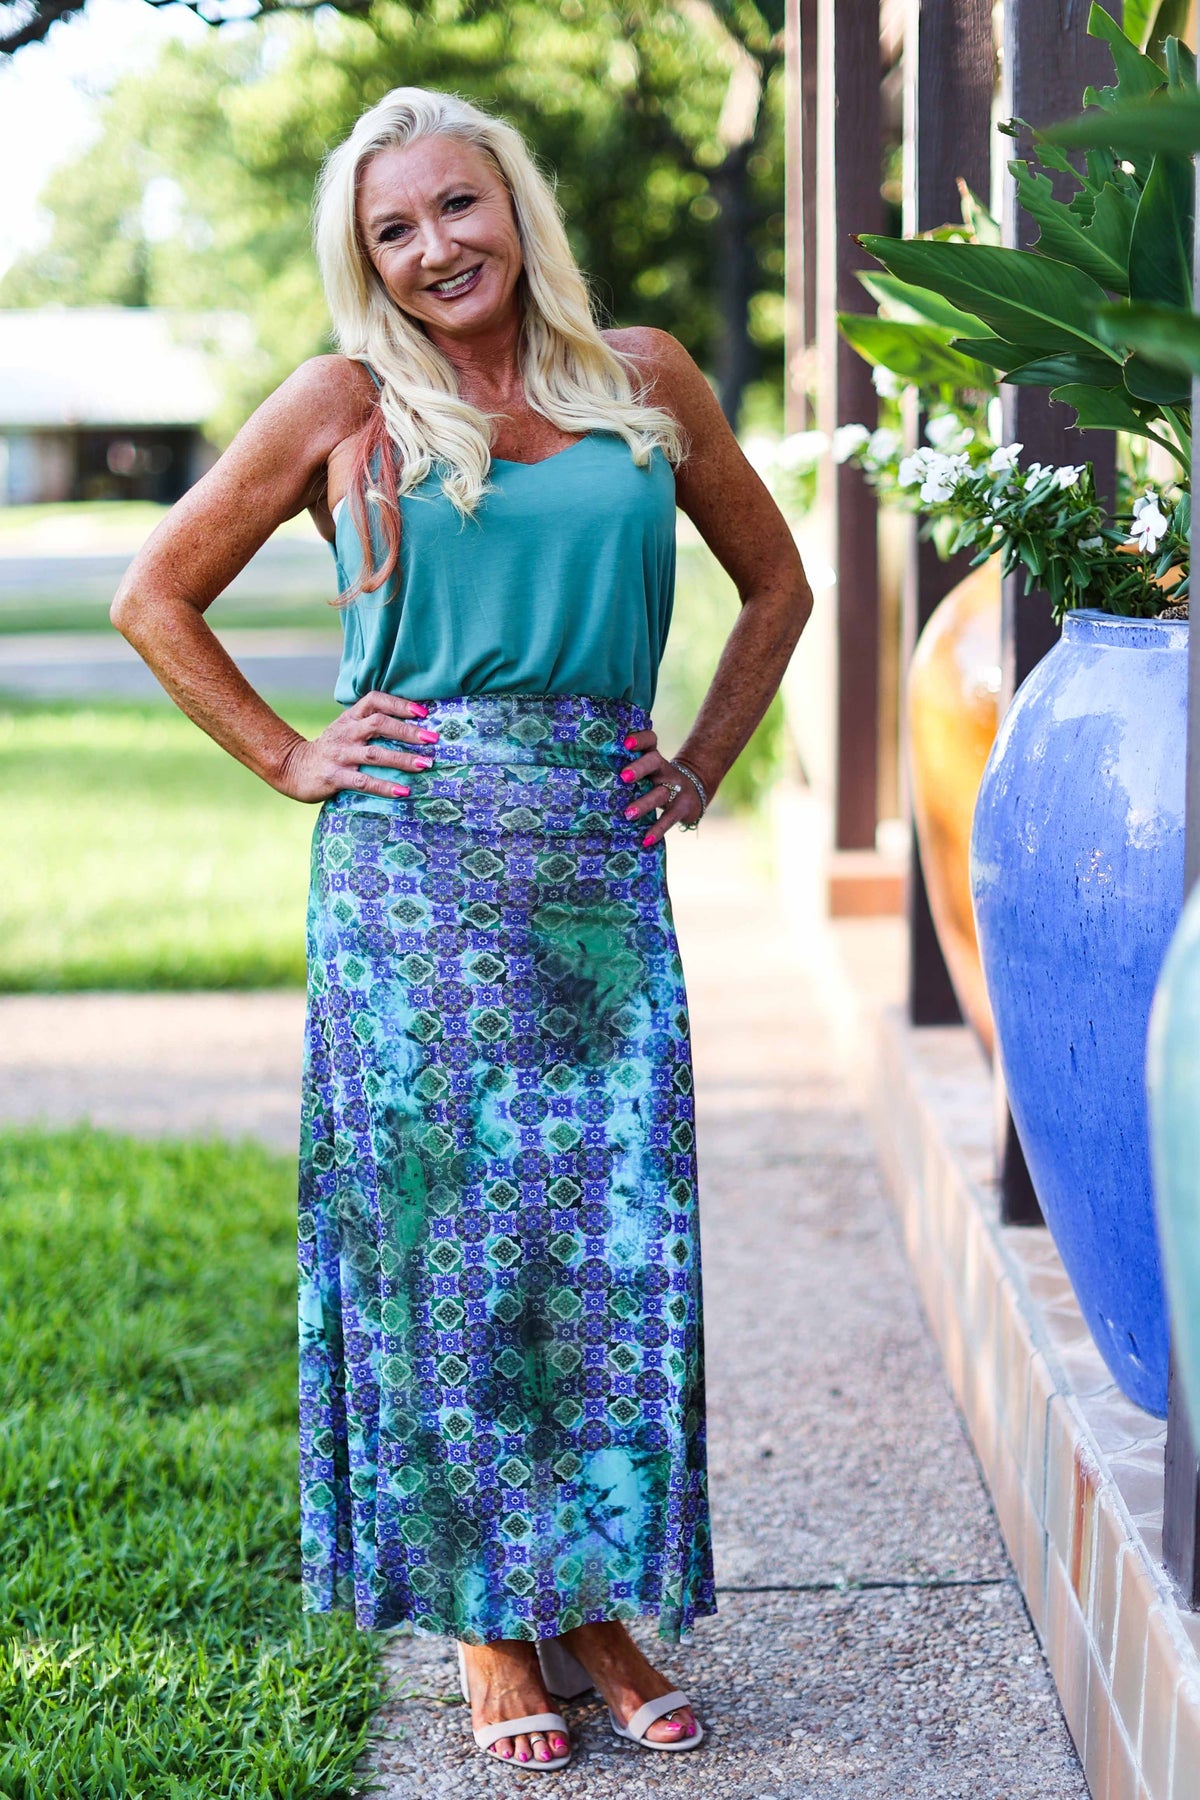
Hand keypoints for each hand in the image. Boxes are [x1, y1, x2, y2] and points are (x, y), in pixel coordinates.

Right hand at [276, 690, 436, 802]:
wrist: (291, 768)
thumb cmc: (329, 750)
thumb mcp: (345, 729)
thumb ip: (368, 724)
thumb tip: (410, 725)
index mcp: (349, 718)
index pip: (374, 701)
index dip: (399, 704)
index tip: (422, 712)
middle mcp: (346, 733)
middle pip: (378, 724)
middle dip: (407, 730)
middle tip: (432, 738)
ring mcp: (340, 755)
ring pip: (375, 753)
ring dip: (402, 759)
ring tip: (425, 764)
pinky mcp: (335, 777)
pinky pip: (363, 782)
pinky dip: (385, 786)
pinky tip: (403, 791)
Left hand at [618, 728, 704, 846]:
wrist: (694, 793)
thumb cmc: (657, 782)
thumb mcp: (647, 773)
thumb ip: (627, 772)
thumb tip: (588, 780)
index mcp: (653, 758)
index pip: (650, 740)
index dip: (640, 739)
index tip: (625, 743)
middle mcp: (664, 770)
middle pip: (654, 761)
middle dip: (639, 768)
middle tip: (623, 777)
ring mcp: (676, 787)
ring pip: (660, 792)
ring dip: (644, 803)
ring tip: (628, 814)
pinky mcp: (683, 807)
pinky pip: (670, 818)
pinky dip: (658, 830)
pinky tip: (646, 840)